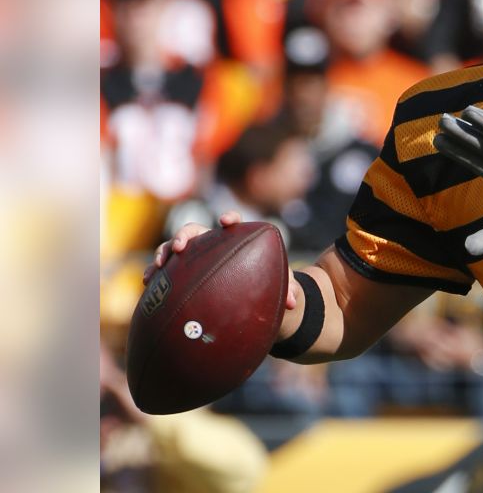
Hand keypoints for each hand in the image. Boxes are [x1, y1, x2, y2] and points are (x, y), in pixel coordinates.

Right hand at [143, 210, 299, 309]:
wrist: (248, 293)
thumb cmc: (264, 282)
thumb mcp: (279, 285)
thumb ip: (288, 289)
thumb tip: (294, 303)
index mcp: (234, 240)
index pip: (232, 223)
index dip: (230, 218)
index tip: (227, 221)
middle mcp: (210, 243)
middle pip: (194, 231)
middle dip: (185, 235)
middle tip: (181, 247)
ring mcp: (193, 257)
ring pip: (173, 247)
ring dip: (164, 253)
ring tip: (158, 267)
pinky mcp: (180, 272)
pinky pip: (165, 270)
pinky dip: (155, 272)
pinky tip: (148, 283)